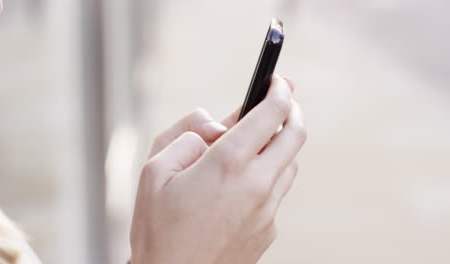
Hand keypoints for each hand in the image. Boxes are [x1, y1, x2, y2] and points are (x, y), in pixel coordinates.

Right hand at [130, 74, 306, 263]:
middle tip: (282, 102)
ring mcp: (267, 210)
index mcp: (228, 163)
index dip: (279, 91)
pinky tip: (240, 186)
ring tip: (254, 145)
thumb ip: (187, 135)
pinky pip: (276, 193)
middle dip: (292, 111)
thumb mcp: (154, 170)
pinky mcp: (268, 230)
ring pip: (288, 164)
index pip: (271, 113)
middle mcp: (256, 185)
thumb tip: (217, 126)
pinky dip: (266, 177)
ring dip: (279, 146)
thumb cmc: (157, 227)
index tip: (278, 81)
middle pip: (295, 136)